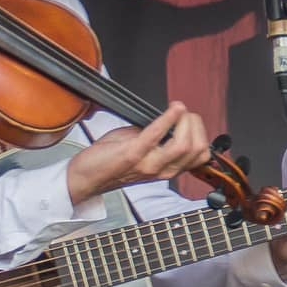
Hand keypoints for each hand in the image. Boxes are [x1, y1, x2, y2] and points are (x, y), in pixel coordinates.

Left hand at [66, 104, 210, 202]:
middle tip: (184, 113)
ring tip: (178, 110)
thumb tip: (166, 119)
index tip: (189, 118)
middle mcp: (162, 170)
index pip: (201, 155)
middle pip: (197, 149)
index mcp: (167, 169)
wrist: (85, 178)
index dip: (200, 132)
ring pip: (184, 145)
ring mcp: (149, 164)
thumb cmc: (110, 164)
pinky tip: (173, 108)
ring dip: (185, 122)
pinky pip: (156, 135)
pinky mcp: (133, 155)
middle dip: (195, 125)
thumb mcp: (142, 152)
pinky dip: (168, 118)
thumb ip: (158, 139)